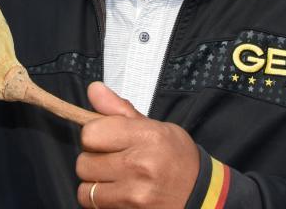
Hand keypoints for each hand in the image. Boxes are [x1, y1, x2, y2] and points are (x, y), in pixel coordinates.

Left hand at [75, 82, 198, 207]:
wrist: (200, 195)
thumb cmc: (177, 157)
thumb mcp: (157, 127)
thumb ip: (121, 110)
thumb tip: (93, 89)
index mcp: (147, 136)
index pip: (91, 133)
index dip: (93, 134)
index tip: (105, 138)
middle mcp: (139, 165)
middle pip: (84, 162)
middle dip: (93, 160)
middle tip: (112, 159)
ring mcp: (134, 193)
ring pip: (86, 187)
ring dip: (94, 182)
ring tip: (113, 177)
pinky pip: (93, 204)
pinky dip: (98, 199)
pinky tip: (116, 192)